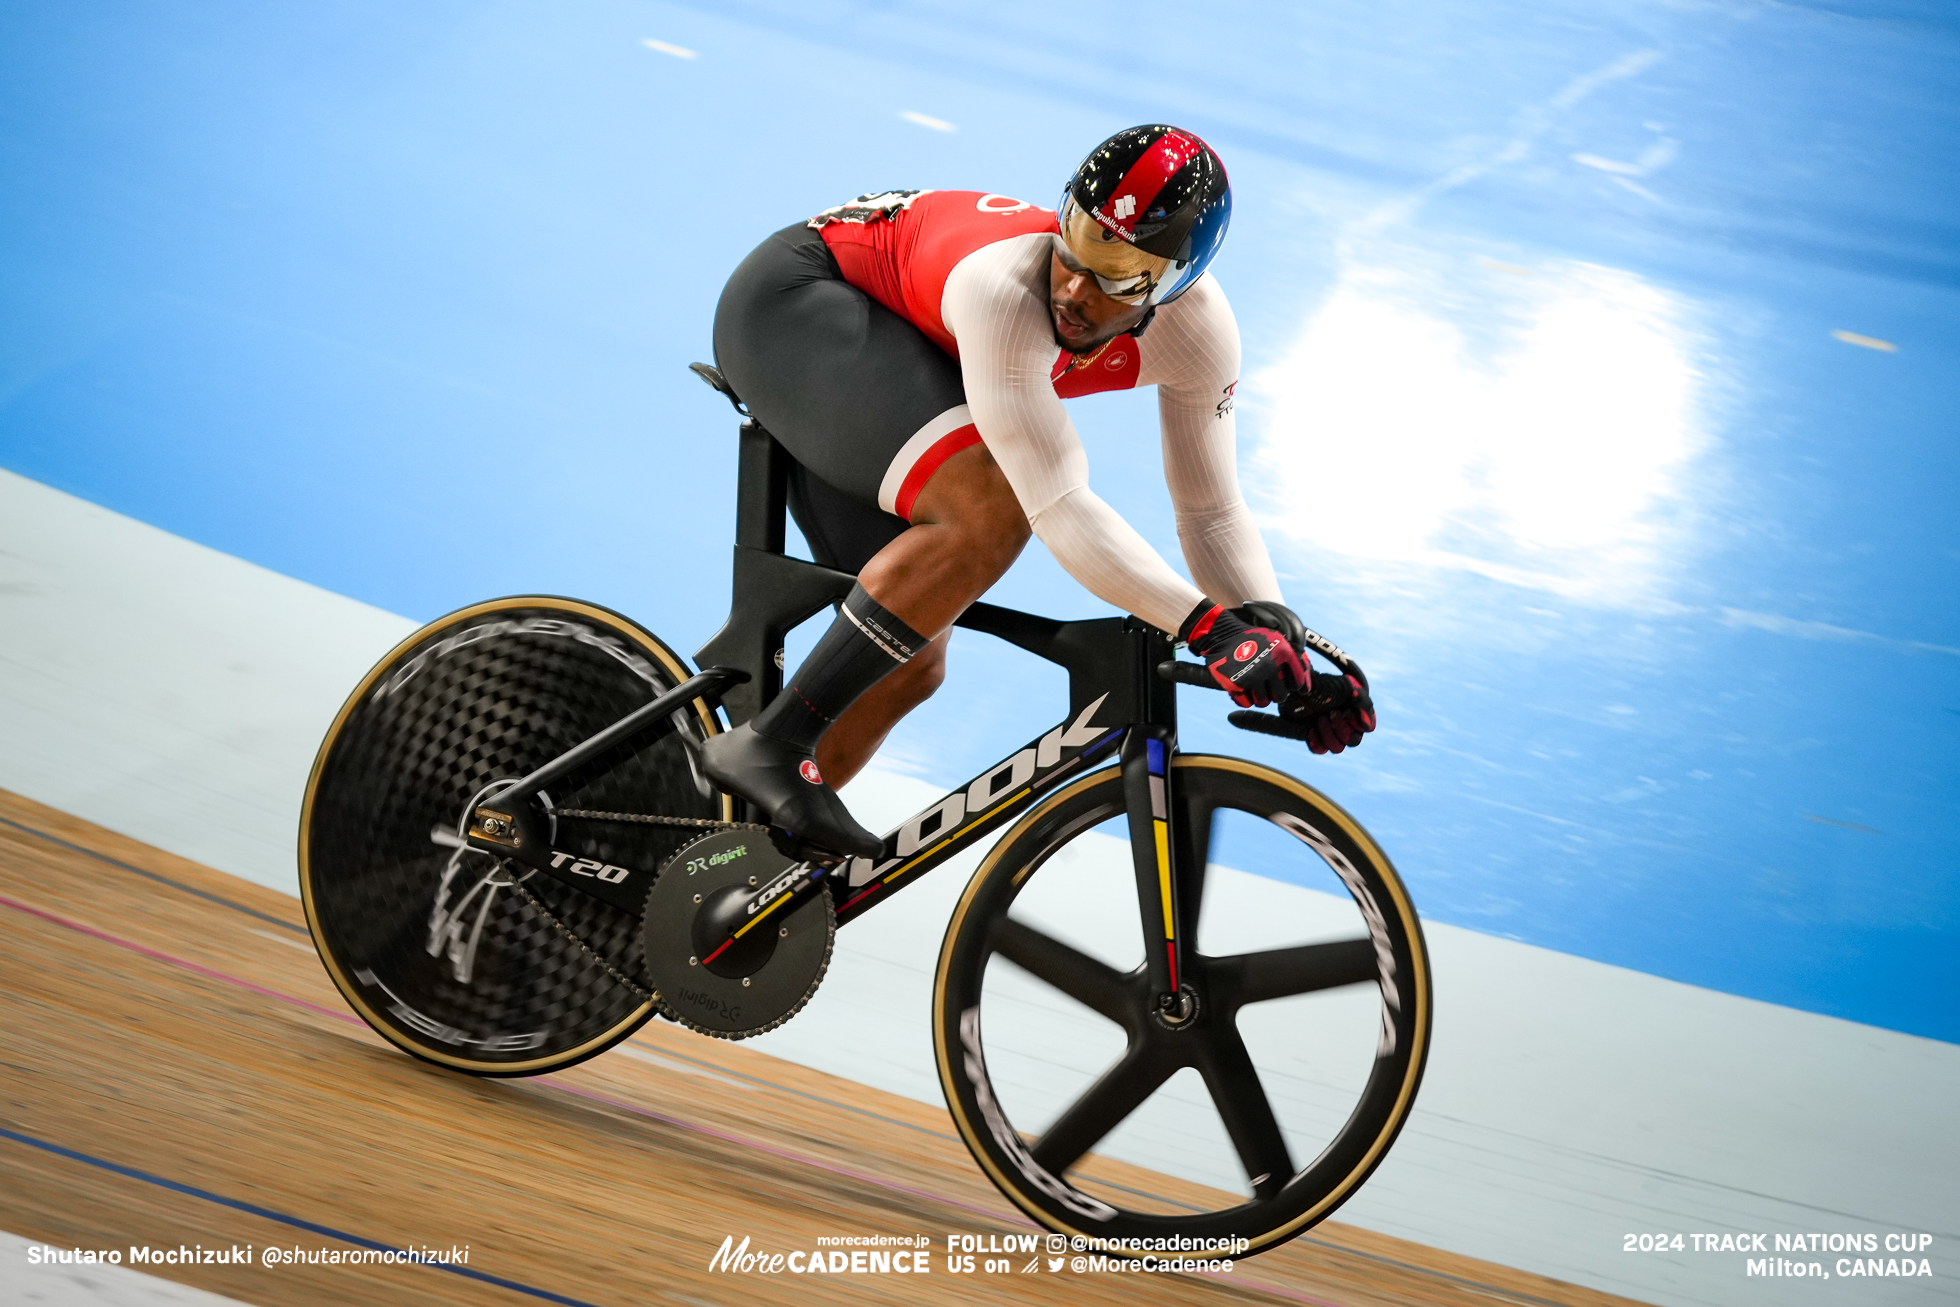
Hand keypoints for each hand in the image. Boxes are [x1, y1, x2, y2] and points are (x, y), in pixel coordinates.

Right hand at [1181, 603, 1306, 707]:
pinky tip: (1243, 689)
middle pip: (1281, 696)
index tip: (1289, 686)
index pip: (1298, 682)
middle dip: (1276, 694)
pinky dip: (1244, 699)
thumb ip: (1293, 658)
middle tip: (1269, 687)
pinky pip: (1246, 703)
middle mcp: (1270, 666)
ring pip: (1264, 702)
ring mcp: (1252, 676)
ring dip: (1260, 697)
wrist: (1223, 634)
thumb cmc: (1252, 638)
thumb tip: (1306, 682)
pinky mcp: (1235, 684)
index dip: (1295, 687)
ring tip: (1255, 687)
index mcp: (1284, 654)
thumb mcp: (1276, 640)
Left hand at [1280, 672, 1377, 753]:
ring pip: (1338, 748)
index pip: (1367, 726)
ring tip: (1320, 720)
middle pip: (1354, 741)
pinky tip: (1311, 729)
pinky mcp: (1313, 737)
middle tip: (1331, 713)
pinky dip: (1316, 741)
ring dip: (1330, 736)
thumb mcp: (1345, 686)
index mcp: (1355, 711)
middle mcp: (1344, 723)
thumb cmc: (1320, 684)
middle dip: (1343, 729)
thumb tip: (1367, 727)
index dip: (1359, 722)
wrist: (1293, 686)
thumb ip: (1362, 702)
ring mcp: (1328, 731)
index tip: (1347, 711)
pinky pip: (1320, 749)